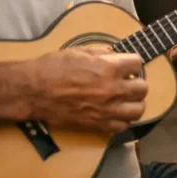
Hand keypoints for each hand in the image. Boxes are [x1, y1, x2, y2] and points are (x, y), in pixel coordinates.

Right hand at [28, 45, 147, 133]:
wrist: (33, 91)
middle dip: (136, 82)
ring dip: (134, 103)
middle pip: (142, 88)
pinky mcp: (98, 125)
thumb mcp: (80, 51)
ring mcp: (107, 110)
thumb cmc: (54, 67)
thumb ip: (103, 53)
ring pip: (138, 109)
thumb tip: (116, 55)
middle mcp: (113, 90)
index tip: (126, 65)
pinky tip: (115, 113)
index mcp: (109, 68)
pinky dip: (122, 120)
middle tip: (126, 82)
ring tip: (125, 99)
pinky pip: (123, 126)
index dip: (131, 63)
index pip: (137, 63)